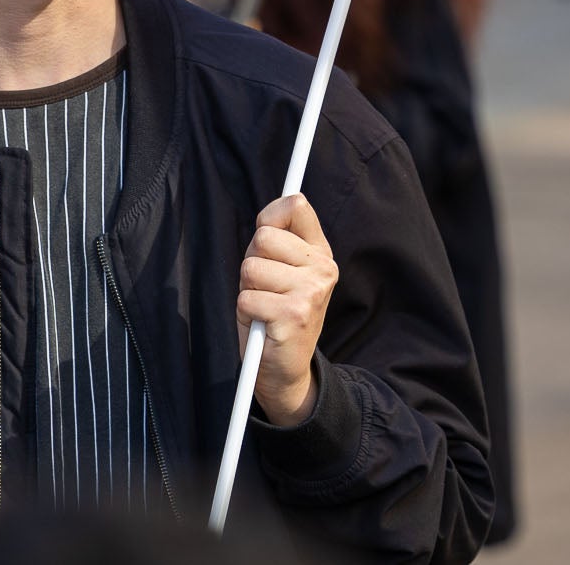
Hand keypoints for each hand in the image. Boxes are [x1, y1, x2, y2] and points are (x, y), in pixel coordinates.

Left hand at [237, 193, 337, 424]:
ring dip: (248, 290)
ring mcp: (311, 291)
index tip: (266, 241)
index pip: (296, 206)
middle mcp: (323, 268)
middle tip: (264, 288)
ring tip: (264, 307)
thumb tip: (291, 197)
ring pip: (251, 268)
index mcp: (320, 253)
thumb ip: (279, 236)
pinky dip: (246, 313)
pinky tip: (264, 324)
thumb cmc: (274, 312)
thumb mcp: (278, 269)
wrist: (285, 370)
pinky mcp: (295, 314)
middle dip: (252, 263)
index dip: (270, 217)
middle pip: (263, 237)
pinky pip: (246, 298)